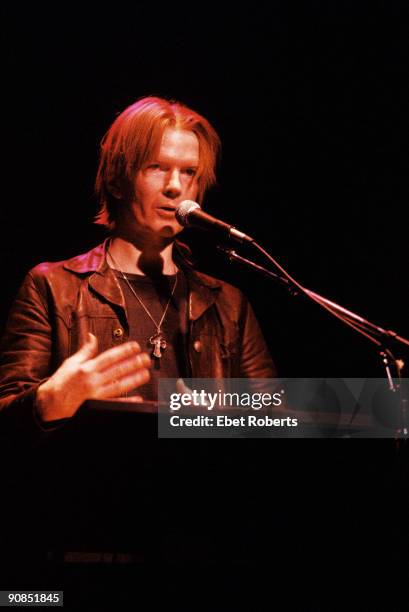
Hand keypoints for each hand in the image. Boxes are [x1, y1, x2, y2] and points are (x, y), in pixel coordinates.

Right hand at [35, 333, 150, 420]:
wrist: (49, 404)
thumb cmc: (60, 383)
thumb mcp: (71, 363)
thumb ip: (86, 351)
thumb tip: (92, 336)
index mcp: (87, 368)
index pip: (110, 357)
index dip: (124, 351)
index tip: (136, 347)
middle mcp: (93, 380)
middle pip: (118, 370)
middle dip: (134, 363)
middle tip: (146, 359)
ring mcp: (95, 394)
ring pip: (119, 385)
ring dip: (134, 379)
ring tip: (146, 374)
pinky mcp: (96, 406)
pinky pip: (114, 403)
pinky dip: (126, 401)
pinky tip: (137, 398)